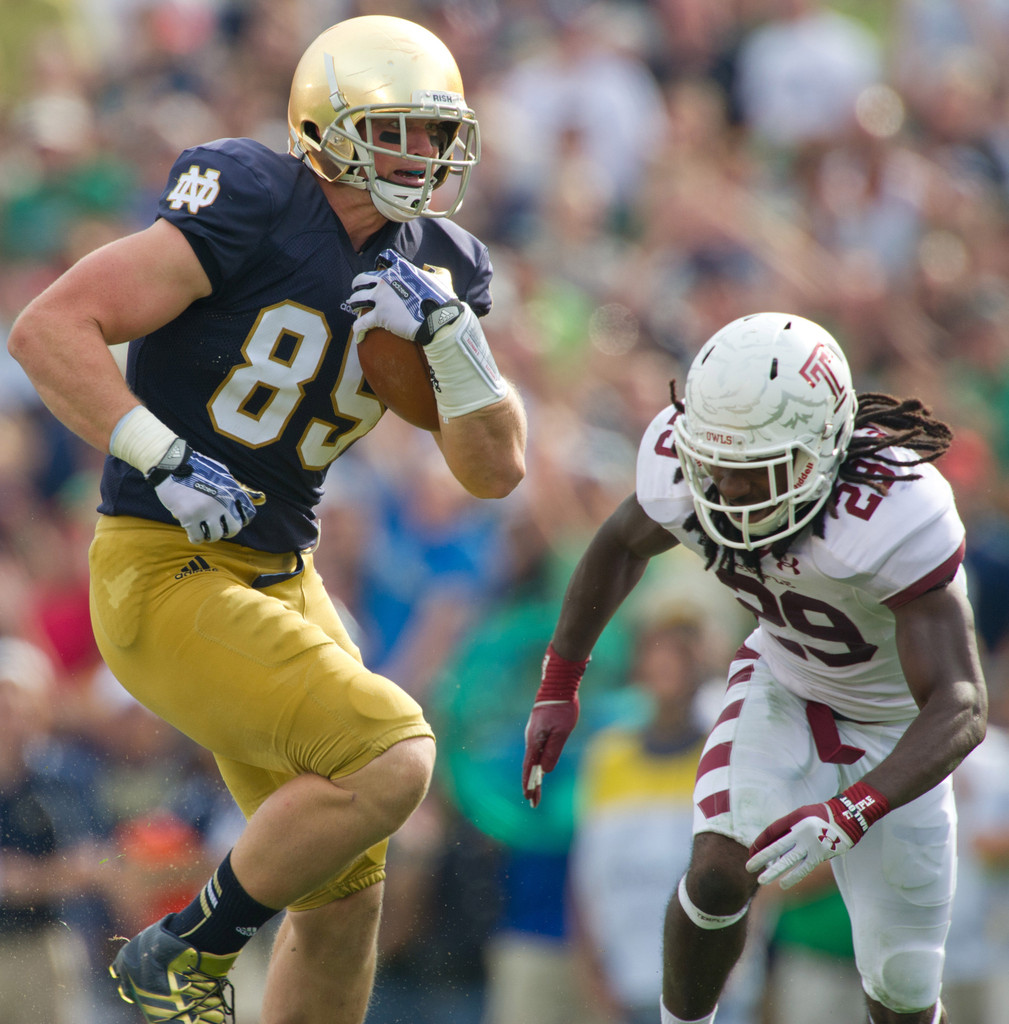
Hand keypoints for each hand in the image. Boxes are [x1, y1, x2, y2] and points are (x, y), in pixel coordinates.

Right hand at [149, 439, 264, 542]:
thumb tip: (244, 500)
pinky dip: (195, 538)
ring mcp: (205, 510)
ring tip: (204, 529)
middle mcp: (222, 502)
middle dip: (226, 531)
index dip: (241, 520)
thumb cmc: (195, 468)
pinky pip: (197, 538)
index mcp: (231, 491)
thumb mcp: (220, 473)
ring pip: (215, 536)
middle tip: (218, 527)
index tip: (233, 520)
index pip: (247, 514)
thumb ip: (232, 487)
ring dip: (210, 535)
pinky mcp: (189, 517)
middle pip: (233, 529)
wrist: (171, 464)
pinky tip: (193, 533)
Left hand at [348, 248, 457, 342]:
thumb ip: (435, 272)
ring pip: (357, 298)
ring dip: (354, 303)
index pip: (384, 259)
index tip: (377, 269)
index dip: (379, 264)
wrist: (438, 319)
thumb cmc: (443, 300)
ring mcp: (381, 298)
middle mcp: (386, 280)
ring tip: (354, 307)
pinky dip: (358, 328)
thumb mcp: (442, 279)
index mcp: (400, 269)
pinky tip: (358, 332)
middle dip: (358, 285)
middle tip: (359, 291)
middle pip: (362, 279)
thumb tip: (431, 269)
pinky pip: (362, 322)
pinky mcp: (379, 316)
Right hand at [522, 644, 588, 807]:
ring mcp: (533, 734)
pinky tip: (540, 769)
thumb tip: (546, 771)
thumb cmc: (562, 708)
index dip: (529, 784)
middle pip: (530, 766)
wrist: (557, 686)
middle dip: (531, 785)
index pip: (530, 768)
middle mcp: (531, 739)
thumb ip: (553, 751)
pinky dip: (537, 764)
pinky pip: (536, 751)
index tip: (529, 799)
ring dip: (534, 776)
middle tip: (533, 803)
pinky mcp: (538, 729)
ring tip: (535, 791)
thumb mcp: (561, 732)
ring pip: (532, 759)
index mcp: (534, 741)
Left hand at [746, 782, 888, 888]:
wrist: (848, 816)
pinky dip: (793, 877)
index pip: (772, 831)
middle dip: (761, 858)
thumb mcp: (802, 814)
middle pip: (776, 846)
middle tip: (748, 867)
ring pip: (788, 860)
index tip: (751, 852)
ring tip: (761, 880)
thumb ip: (788, 828)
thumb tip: (771, 844)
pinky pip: (804, 868)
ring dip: (774, 871)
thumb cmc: (822, 815)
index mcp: (794, 819)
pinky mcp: (821, 854)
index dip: (761, 842)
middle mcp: (800, 831)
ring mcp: (811, 843)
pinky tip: (783, 884)